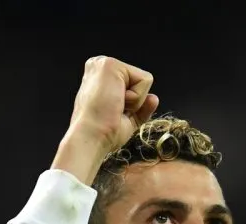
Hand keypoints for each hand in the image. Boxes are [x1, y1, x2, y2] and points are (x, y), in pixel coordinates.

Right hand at [51, 57, 158, 184]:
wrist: (91, 138)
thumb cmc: (101, 133)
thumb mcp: (126, 119)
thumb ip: (141, 107)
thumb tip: (154, 98)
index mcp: (98, 79)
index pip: (132, 85)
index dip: (130, 104)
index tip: (112, 113)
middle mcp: (99, 67)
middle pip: (138, 82)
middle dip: (133, 102)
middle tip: (113, 111)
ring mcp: (104, 63)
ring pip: (143, 81)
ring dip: (134, 101)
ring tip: (113, 107)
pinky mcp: (111, 65)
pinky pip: (145, 80)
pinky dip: (136, 98)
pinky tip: (116, 102)